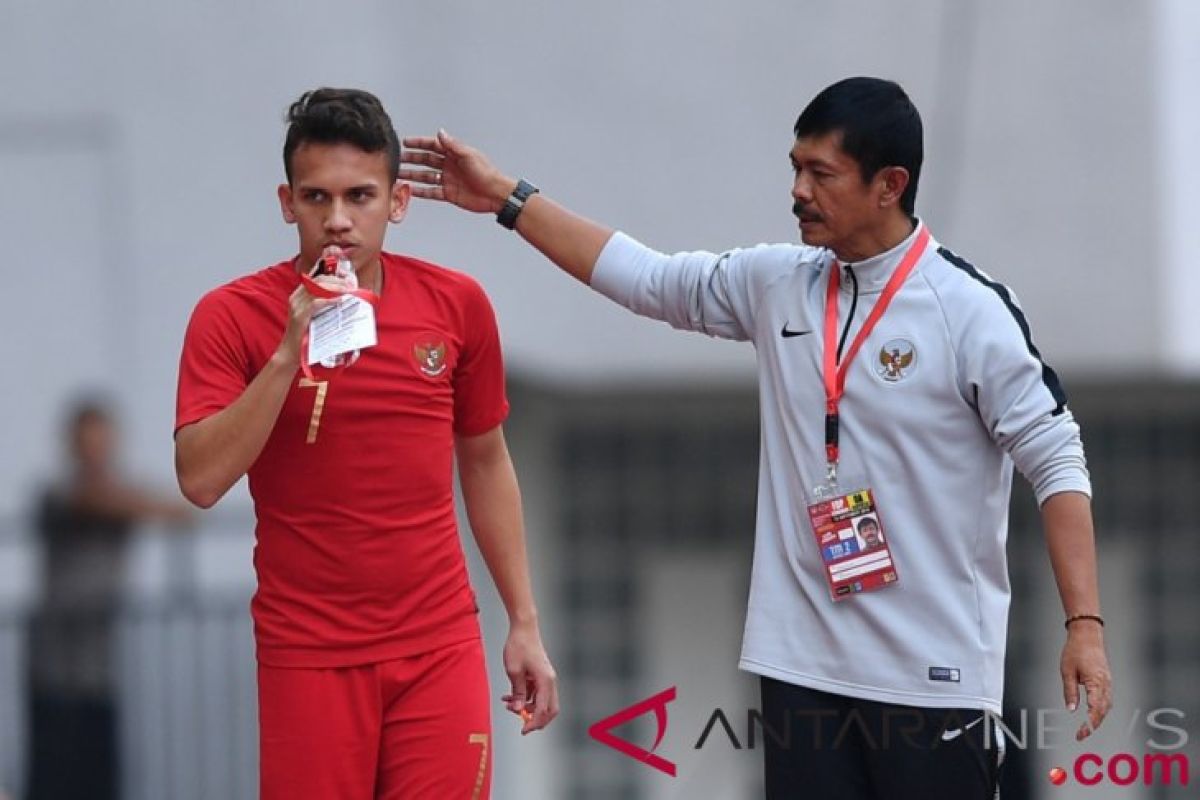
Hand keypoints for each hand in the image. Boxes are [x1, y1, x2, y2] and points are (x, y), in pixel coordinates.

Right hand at [275, 272, 350, 363]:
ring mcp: (296, 306)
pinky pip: (316, 302)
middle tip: (351, 285)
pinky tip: (340, 300)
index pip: (317, 278)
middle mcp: (296, 298)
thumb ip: (324, 307)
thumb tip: (344, 300)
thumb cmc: (305, 336)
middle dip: (338, 281)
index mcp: (299, 296)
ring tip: (348, 291)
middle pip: (319, 280)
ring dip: (336, 288)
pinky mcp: (299, 316)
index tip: (348, 279)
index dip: (334, 277)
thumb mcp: (315, 317)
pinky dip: (330, 300)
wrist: (291, 352)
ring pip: (318, 287)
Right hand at [400, 130, 515, 213]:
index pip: (433, 145)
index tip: (406, 142)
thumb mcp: (469, 155)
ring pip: (426, 176)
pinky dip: (421, 191)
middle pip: (426, 160)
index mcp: (455, 154)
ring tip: (399, 175)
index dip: (419, 143)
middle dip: (412, 159)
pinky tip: (411, 190)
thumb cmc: (487, 174)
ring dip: (413, 175)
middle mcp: (450, 166)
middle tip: (398, 159)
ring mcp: (448, 180)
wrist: (496, 195)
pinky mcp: (449, 193)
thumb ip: (452, 145)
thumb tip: (440, 132)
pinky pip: (431, 192)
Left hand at [500, 620, 558, 734]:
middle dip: (536, 720)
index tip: (523, 730)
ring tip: (508, 705)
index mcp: (545, 681)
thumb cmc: (519, 646)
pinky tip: (509, 696)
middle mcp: (549, 681)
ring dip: (527, 707)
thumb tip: (517, 709)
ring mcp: (546, 678)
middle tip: (523, 726)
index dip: (534, 723)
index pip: (543, 710)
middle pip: (549, 709)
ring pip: (542, 702)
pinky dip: (525, 698)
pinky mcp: (540, 675)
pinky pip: (536, 692)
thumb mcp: (514, 672)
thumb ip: (517, 692)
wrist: (523, 628)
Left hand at [1060, 622, 1111, 740]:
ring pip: (1106, 707)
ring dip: (1098, 719)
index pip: (1095, 710)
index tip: (1081, 734)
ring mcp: (1108, 683)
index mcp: (1096, 683)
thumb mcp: (1067, 671)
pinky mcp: (1107, 681)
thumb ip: (1070, 692)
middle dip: (1093, 725)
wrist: (1088, 636)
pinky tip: (1094, 715)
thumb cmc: (1076, 650)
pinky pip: (1107, 700)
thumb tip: (1071, 710)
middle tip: (1081, 735)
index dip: (1089, 724)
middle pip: (1102, 711)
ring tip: (1086, 728)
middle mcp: (1105, 685)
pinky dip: (1101, 710)